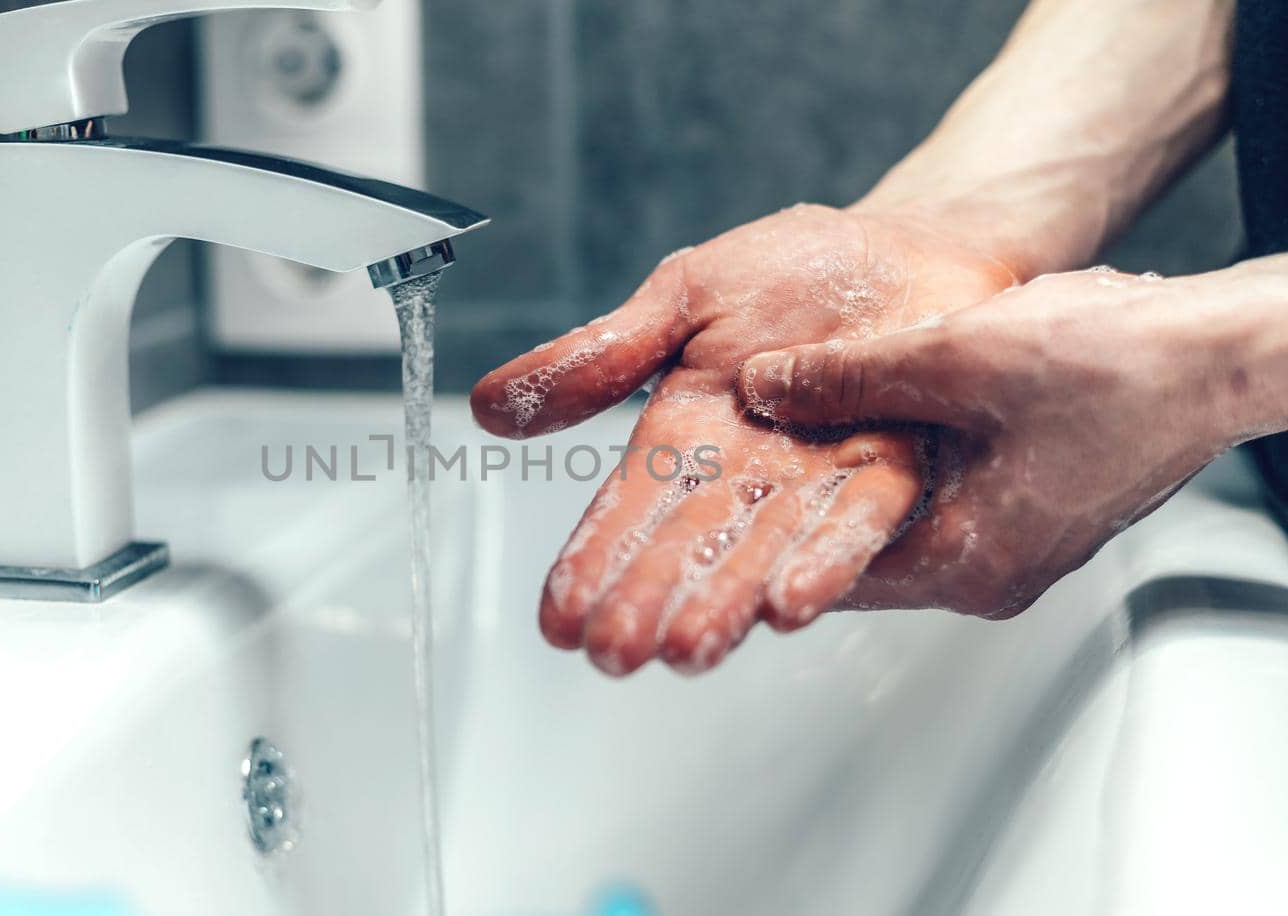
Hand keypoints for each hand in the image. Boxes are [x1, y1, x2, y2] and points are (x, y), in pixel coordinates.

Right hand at [471, 204, 1017, 673]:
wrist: (915, 252)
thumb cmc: (796, 273)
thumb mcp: (681, 299)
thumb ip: (601, 358)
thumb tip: (486, 408)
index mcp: (685, 437)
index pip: (626, 510)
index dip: (591, 561)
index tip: (557, 619)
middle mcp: (746, 477)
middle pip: (689, 547)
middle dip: (651, 601)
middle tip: (612, 655)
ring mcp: (819, 484)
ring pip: (765, 553)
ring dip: (726, 603)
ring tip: (687, 652)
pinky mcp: (895, 476)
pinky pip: (859, 523)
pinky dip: (828, 561)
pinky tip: (791, 605)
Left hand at [739, 267, 1257, 617]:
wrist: (1217, 351)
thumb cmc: (1116, 361)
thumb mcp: (953, 356)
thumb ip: (847, 376)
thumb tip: (763, 385)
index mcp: (971, 561)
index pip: (831, 575)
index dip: (761, 550)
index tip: (702, 539)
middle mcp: (989, 571)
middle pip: (856, 556)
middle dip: (789, 525)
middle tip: (716, 500)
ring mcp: (1011, 543)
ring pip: (891, 524)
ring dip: (837, 494)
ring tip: (762, 461)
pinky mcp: (1026, 509)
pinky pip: (933, 499)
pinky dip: (887, 471)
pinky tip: (847, 432)